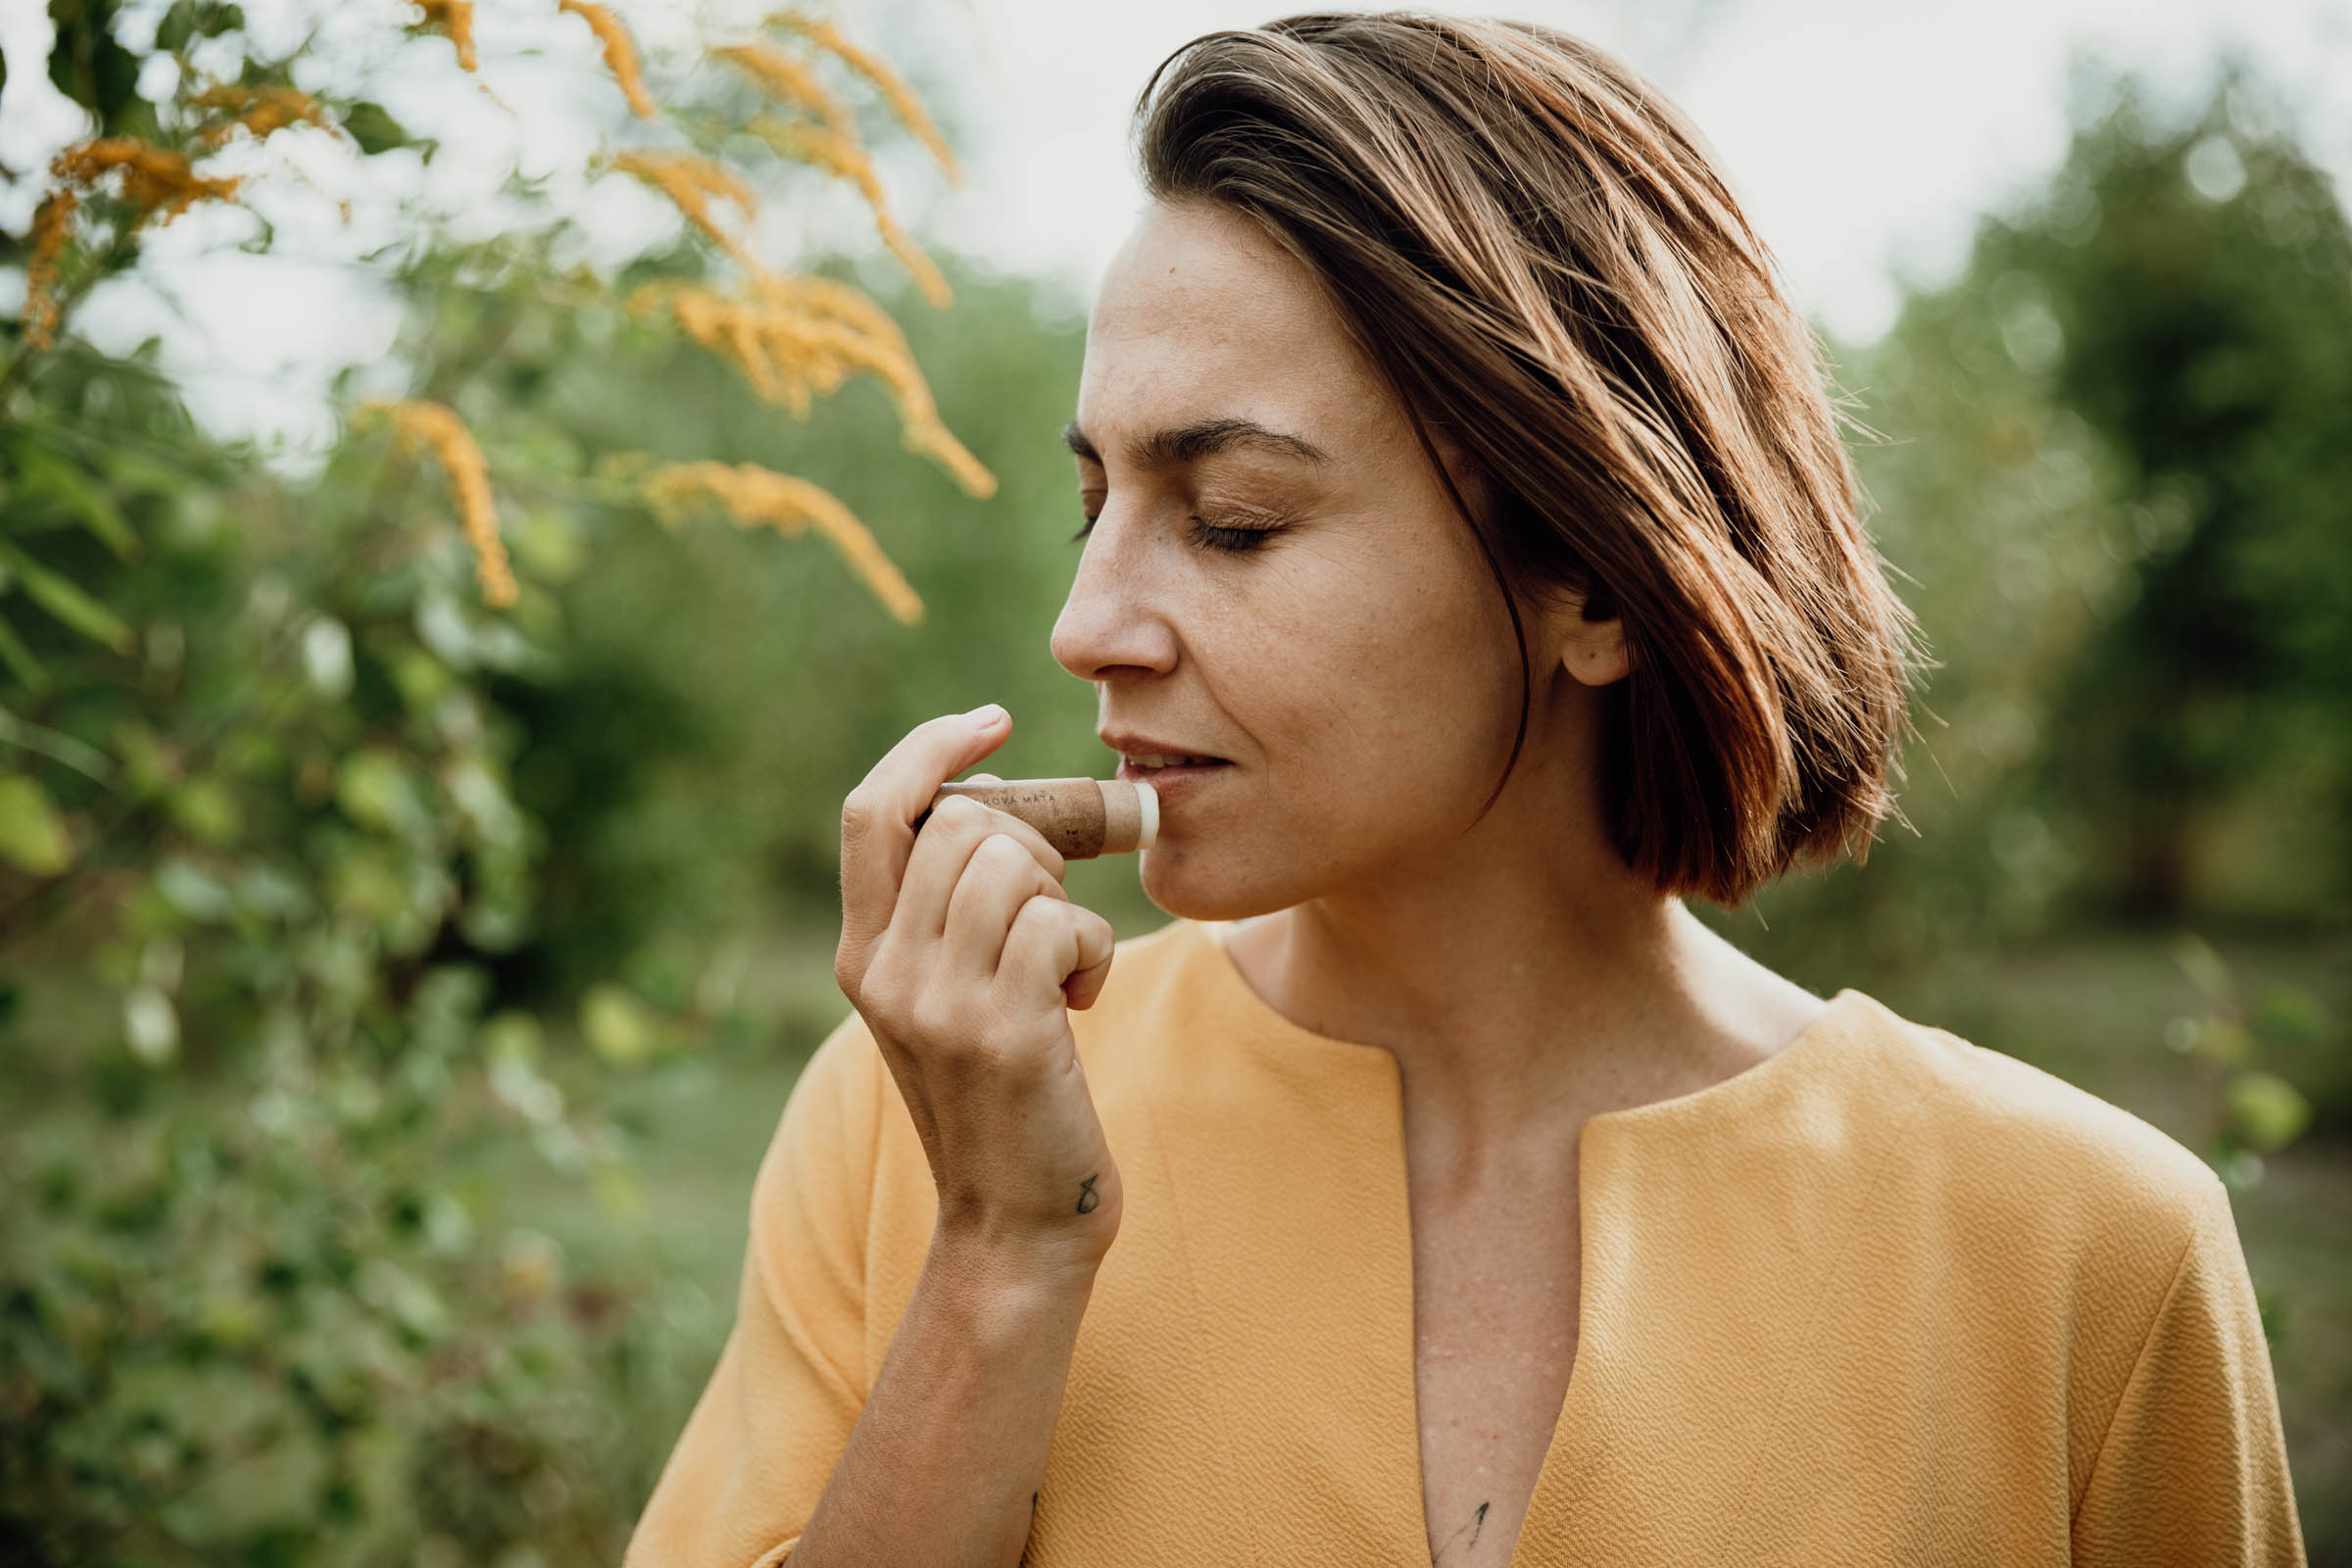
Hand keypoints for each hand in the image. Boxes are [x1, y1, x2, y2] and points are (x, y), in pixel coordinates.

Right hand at [834, 707, 1122, 1278]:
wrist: (1016, 1228)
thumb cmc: (1009, 1100)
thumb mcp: (952, 999)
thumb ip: (951, 913)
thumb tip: (1001, 801)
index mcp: (862, 955)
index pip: (872, 809)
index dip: (930, 750)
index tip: (992, 722)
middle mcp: (884, 972)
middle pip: (965, 824)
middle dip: (1036, 846)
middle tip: (1057, 915)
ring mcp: (937, 1002)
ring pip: (1015, 863)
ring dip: (1067, 905)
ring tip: (1065, 972)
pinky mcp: (1001, 1031)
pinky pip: (1063, 923)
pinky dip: (1095, 951)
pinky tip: (1082, 1005)